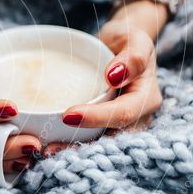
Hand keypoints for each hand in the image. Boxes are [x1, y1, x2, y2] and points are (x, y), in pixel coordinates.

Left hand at [44, 14, 162, 155]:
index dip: (97, 118)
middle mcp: (137, 119)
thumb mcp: (135, 39)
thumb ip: (133, 56)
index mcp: (147, 100)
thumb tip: (114, 76)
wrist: (121, 45)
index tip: (67, 115)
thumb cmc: (128, 39)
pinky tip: (49, 148)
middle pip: (111, 140)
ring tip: (45, 154)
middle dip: (82, 147)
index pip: (122, 114)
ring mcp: (121, 126)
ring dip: (73, 152)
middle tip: (49, 150)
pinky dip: (70, 146)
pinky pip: (90, 140)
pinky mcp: (105, 127)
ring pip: (99, 146)